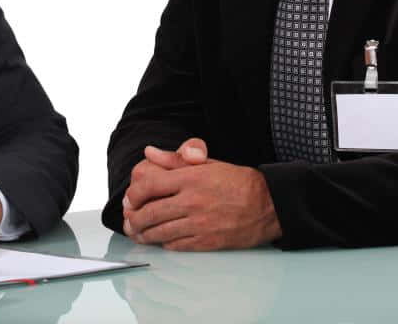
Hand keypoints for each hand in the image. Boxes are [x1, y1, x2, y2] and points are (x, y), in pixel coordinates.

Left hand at [121, 138, 281, 249]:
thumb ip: (173, 159)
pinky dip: (165, 243)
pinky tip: (161, 240)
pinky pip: (177, 245)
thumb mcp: (206, 163)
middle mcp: (192, 201)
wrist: (268, 204)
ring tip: (139, 233)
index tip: (130, 198)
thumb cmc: (236, 181)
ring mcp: (200, 223)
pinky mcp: (207, 241)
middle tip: (130, 219)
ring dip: (145, 234)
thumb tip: (149, 152)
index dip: (133, 194)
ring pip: (160, 232)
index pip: (149, 186)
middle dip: (134, 218)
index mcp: (190, 178)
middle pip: (150, 213)